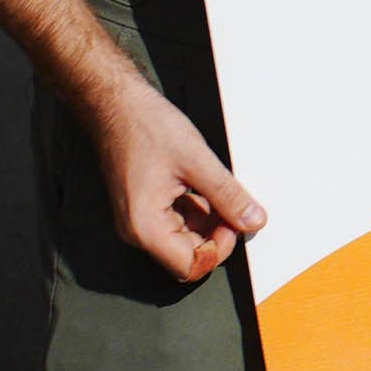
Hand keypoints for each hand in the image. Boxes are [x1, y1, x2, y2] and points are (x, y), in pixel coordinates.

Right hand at [86, 71, 263, 282]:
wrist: (117, 104)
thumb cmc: (147, 127)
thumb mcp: (197, 161)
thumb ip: (228, 196)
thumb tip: (254, 221)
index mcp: (145, 227)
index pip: (190, 266)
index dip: (218, 248)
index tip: (234, 220)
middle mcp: (138, 230)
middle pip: (188, 255)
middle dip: (216, 234)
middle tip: (233, 205)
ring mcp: (140, 219)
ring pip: (185, 238)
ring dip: (209, 221)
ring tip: (219, 189)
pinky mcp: (145, 207)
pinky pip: (177, 220)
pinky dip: (197, 210)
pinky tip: (206, 186)